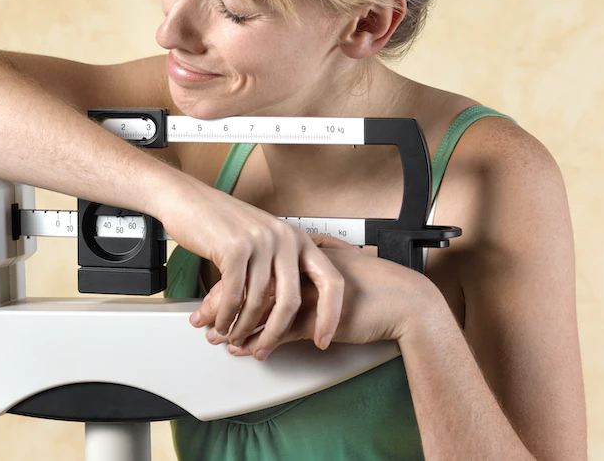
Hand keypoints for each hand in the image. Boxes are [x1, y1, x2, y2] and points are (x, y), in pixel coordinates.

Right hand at [152, 178, 345, 354]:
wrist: (188, 199)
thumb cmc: (223, 222)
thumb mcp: (265, 238)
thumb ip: (281, 264)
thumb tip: (292, 305)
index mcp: (298, 238)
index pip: (331, 280)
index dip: (331, 314)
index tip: (323, 338)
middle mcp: (284, 238)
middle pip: (292, 300)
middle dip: (277, 333)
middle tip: (265, 349)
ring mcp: (260, 242)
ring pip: (259, 301)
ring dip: (244, 327)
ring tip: (234, 337)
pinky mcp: (234, 249)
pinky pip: (235, 295)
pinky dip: (226, 316)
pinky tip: (222, 324)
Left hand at [191, 236, 438, 359]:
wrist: (402, 300)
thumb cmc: (368, 289)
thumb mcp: (323, 281)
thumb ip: (296, 284)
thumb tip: (265, 295)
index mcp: (298, 254)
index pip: (249, 267)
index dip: (225, 285)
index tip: (206, 301)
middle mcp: (298, 269)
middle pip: (247, 286)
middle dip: (221, 308)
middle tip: (201, 323)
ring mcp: (306, 292)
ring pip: (258, 310)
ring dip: (236, 328)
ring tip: (219, 340)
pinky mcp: (316, 316)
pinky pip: (279, 331)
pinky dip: (259, 342)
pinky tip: (247, 350)